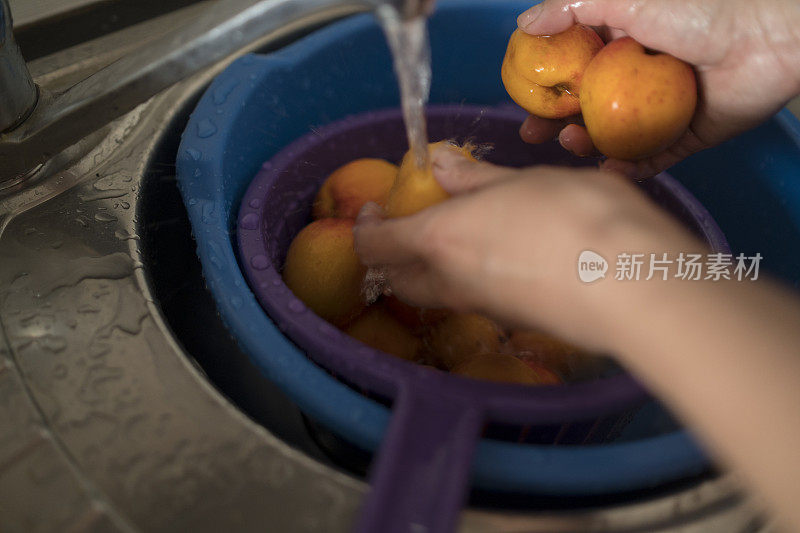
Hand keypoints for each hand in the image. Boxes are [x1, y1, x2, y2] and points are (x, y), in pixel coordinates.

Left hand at [353, 147, 704, 352]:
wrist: (633, 285)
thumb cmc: (575, 216)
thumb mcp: (523, 181)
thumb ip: (476, 179)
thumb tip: (439, 167)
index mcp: (439, 240)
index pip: (374, 245)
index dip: (364, 227)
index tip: (373, 207)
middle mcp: (451, 283)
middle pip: (398, 279)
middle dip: (391, 254)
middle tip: (408, 225)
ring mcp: (484, 308)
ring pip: (436, 293)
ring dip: (430, 267)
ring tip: (458, 233)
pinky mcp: (516, 321)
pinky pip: (475, 299)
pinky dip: (470, 277)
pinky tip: (502, 254)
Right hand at [517, 0, 799, 177]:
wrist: (767, 37)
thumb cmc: (703, 8)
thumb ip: (573, 7)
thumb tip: (525, 22)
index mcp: (623, 43)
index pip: (573, 68)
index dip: (544, 84)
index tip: (520, 97)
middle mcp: (637, 78)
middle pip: (585, 107)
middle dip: (555, 122)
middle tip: (533, 134)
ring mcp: (659, 110)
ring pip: (611, 136)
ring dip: (585, 144)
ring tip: (572, 143)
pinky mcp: (685, 136)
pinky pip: (650, 159)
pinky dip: (628, 168)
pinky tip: (608, 169)